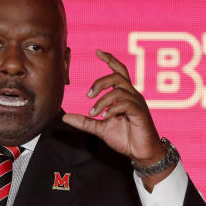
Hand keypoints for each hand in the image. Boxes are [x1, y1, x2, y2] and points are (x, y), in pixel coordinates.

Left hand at [63, 50, 168, 182]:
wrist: (140, 153)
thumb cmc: (125, 138)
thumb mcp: (100, 129)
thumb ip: (84, 121)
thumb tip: (64, 118)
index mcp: (125, 95)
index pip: (119, 71)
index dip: (110, 60)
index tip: (98, 52)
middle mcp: (133, 95)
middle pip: (117, 76)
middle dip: (100, 82)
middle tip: (88, 96)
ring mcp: (138, 103)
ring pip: (119, 90)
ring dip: (103, 100)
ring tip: (93, 113)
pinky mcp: (140, 113)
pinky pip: (126, 104)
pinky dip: (113, 108)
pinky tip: (105, 117)